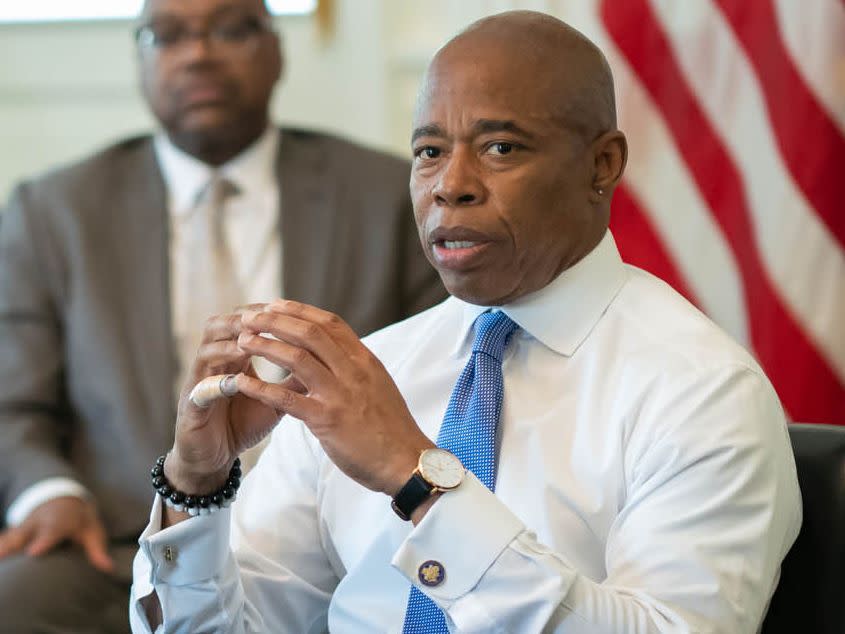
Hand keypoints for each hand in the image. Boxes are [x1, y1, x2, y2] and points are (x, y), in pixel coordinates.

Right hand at [0, 497, 112, 572]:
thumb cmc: (79, 520)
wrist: (61, 499)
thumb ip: (97, 549)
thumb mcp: (92, 530)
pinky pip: (2, 540)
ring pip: (7, 539)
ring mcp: (22, 529)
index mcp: (59, 522)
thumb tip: (108, 568)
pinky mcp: (13, 534)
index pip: (51, 532)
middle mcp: (37, 524)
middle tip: (1, 558)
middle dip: (10, 546)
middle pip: (21, 535)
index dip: (43, 541)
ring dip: (1, 549)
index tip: (33, 552)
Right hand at [167, 305, 305, 493]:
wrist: (214, 457)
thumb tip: (327, 365)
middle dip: (245, 318)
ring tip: (250, 340)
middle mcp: (213, 362)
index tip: (290, 309)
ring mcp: (199, 381)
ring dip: (229, 342)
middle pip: (221, 324)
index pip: (245, 322)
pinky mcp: (191, 406)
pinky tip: (236, 380)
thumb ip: (295, 381)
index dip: (265, 314)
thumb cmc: (242, 423)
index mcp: (233, 356)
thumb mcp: (275, 399)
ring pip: (207, 347)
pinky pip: (201, 388)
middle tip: (268, 315)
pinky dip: (217, 382)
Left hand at [235, 299, 434, 495]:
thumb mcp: (377, 386)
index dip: (299, 311)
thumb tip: (334, 354)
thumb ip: (355, 368)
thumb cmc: (392, 427)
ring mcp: (340, 394)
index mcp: (365, 360)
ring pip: (297, 358)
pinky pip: (287, 398)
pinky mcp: (327, 420)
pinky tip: (241, 383)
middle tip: (249, 317)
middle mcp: (353, 371)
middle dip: (275, 321)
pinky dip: (261, 388)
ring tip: (242, 341)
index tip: (275, 304)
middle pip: (309, 333)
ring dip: (265, 346)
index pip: (330, 323)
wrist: (406, 461)